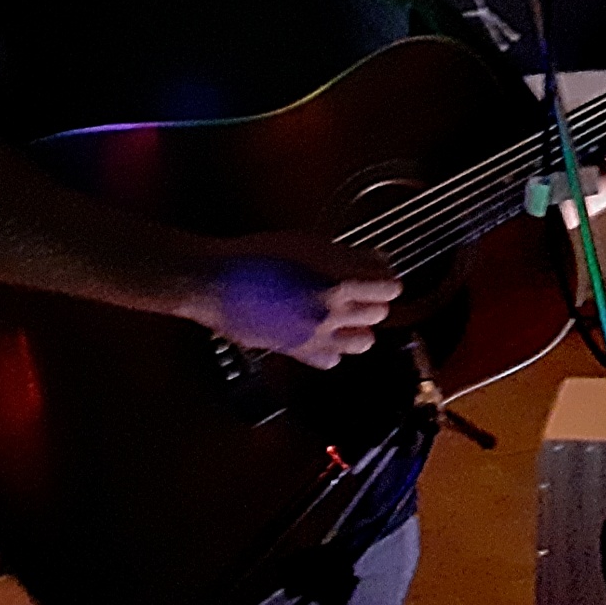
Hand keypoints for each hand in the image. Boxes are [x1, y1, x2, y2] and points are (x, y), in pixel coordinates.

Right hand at [176, 232, 400, 369]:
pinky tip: (324, 334)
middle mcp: (331, 312)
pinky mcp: (297, 352)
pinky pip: (333, 360)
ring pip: (364, 342)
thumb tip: (376, 261)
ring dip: (361, 328)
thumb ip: (348, 256)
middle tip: (363, 292)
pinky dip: (333, 350)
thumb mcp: (309, 244)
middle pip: (380, 315)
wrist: (216, 281)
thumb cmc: (255, 256)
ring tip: (347, 315)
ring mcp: (315, 335)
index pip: (388, 288)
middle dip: (375, 301)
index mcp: (337, 281)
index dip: (387, 280)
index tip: (383, 275)